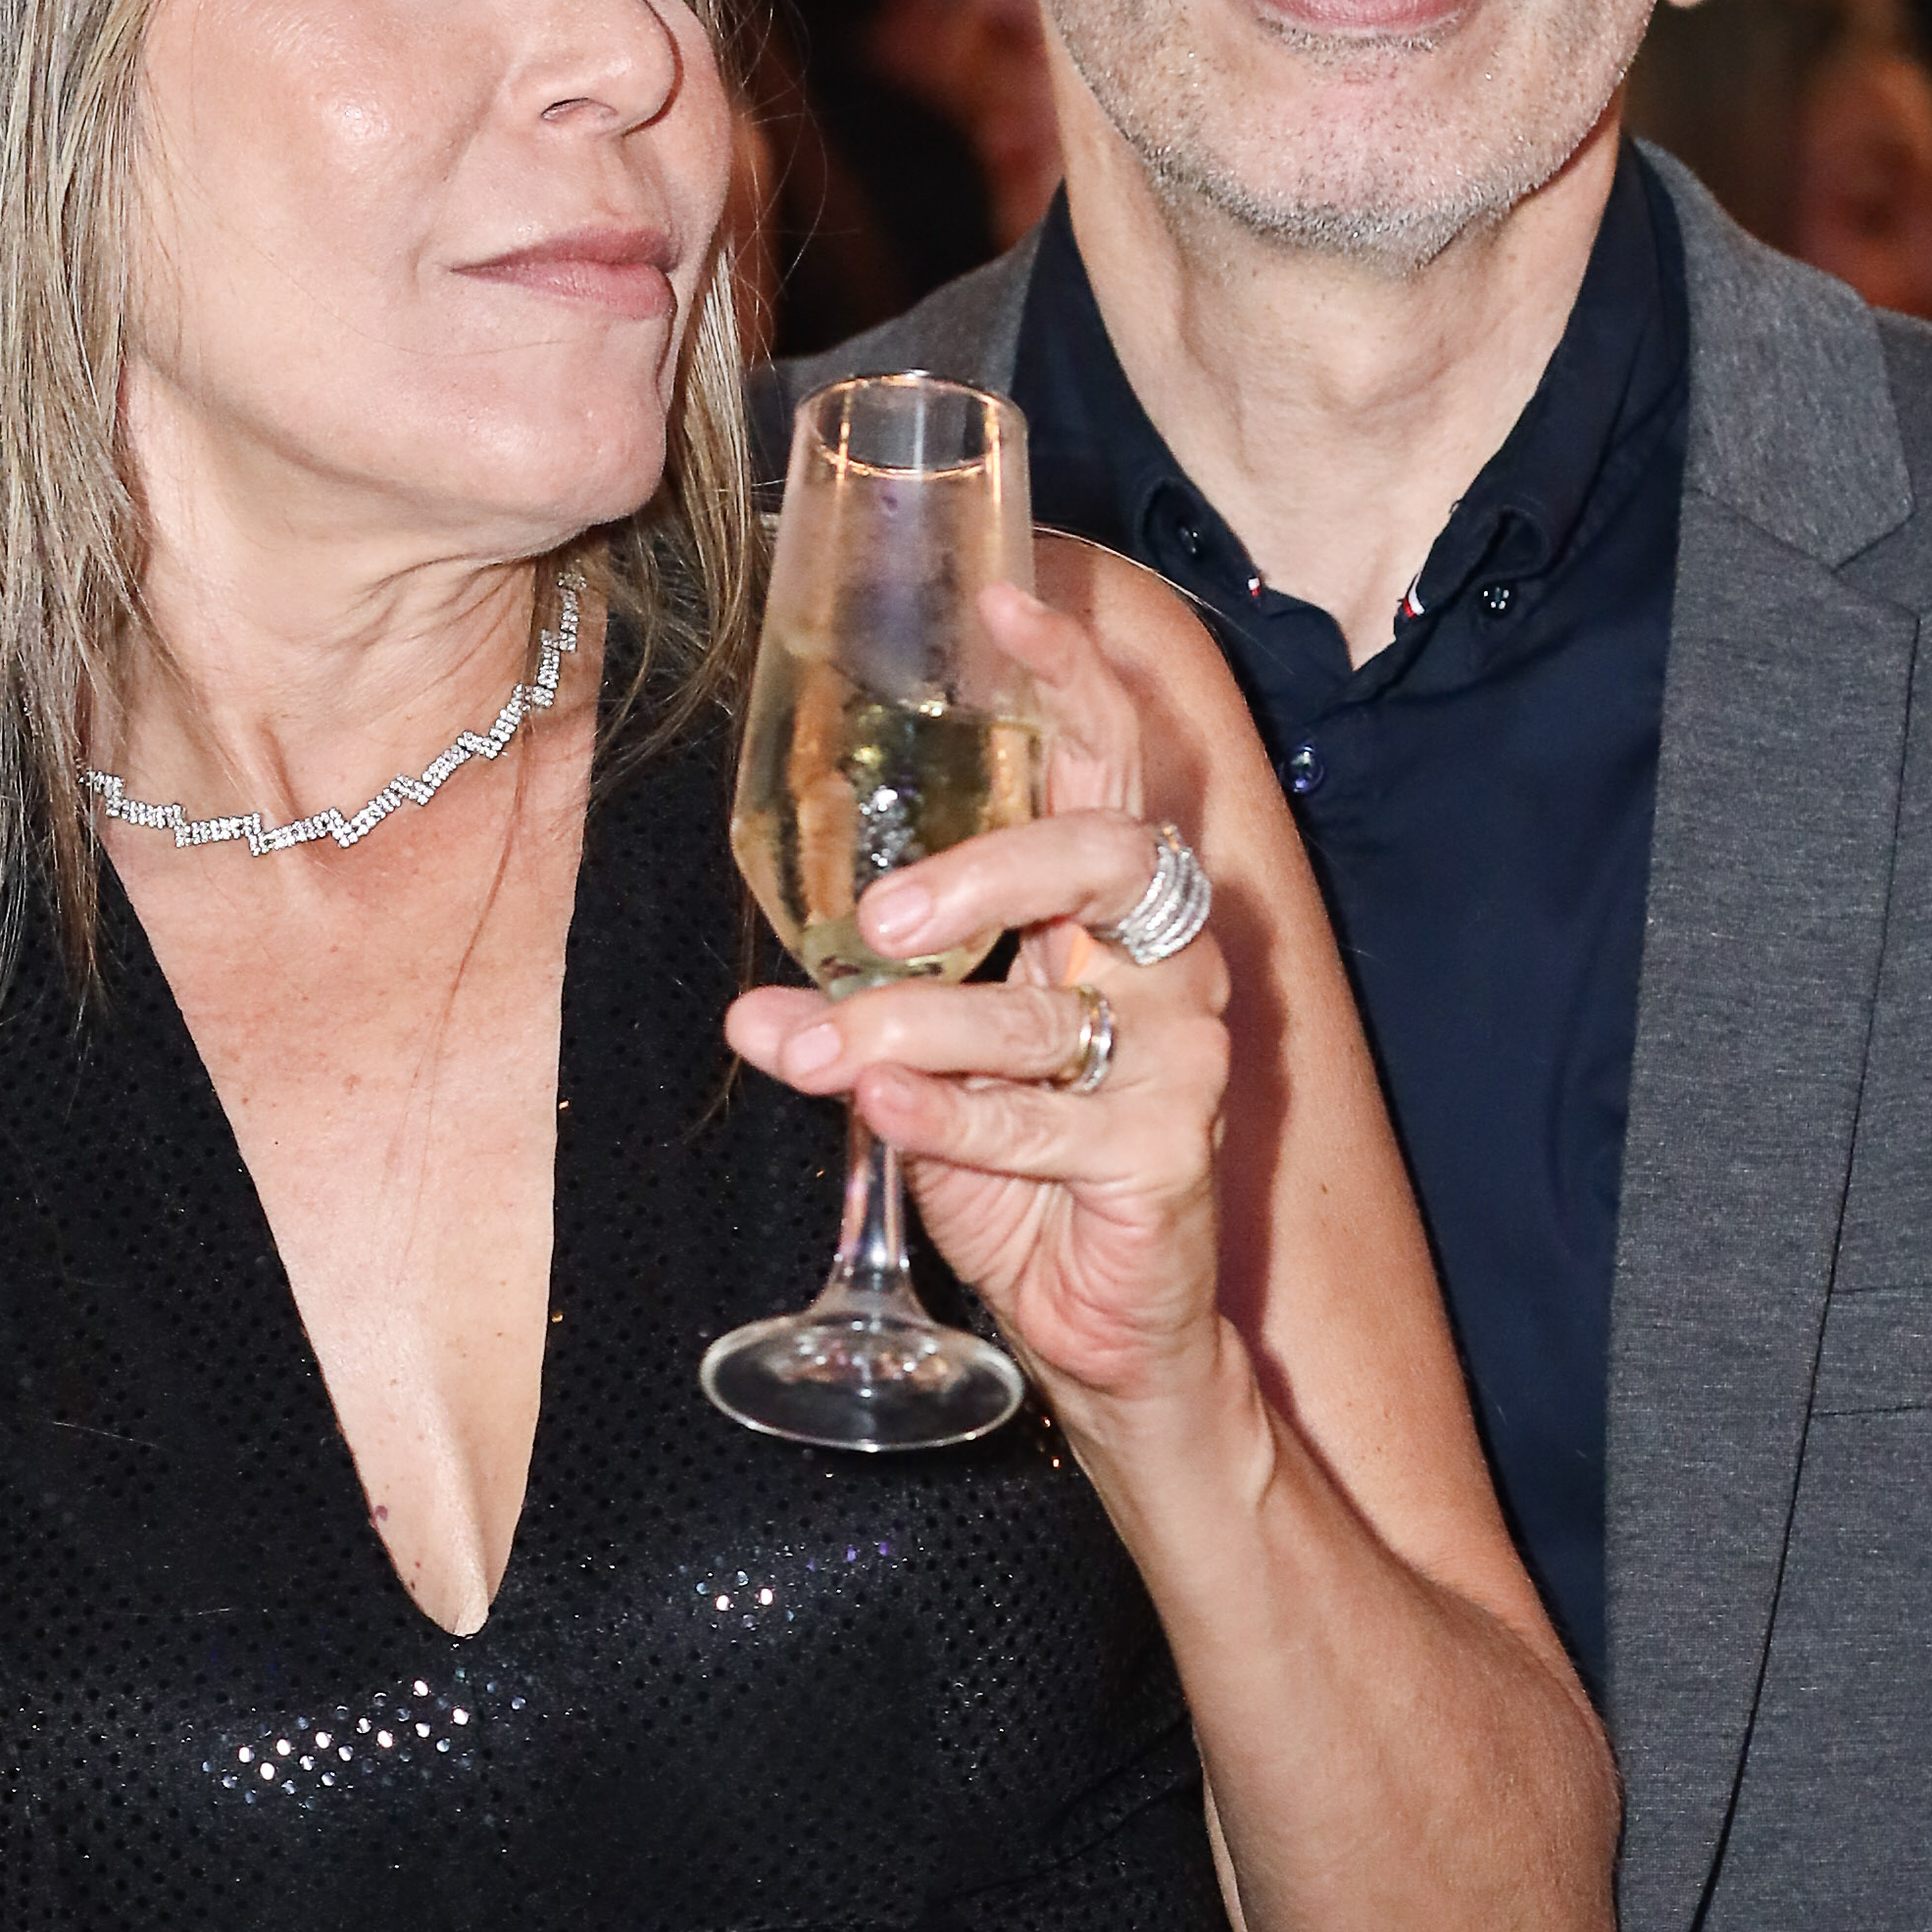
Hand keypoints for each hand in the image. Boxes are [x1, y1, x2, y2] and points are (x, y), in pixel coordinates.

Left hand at [722, 573, 1236, 1425]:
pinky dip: (949, 1116)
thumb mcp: (929, 1072)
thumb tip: (750, 1010)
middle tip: (877, 919)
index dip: (1067, 678)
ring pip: (1043, 1013)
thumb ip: (858, 1020)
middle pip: (1106, 854)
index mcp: (1111, 914)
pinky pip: (1046, 1120)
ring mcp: (1182, 1059)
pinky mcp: (1169, 1154)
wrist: (1101, 1327)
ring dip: (907, 1028)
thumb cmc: (1026, 1171)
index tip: (999, 603)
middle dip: (984, 871)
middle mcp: (1164, 964)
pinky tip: (881, 1111)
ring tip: (818, 1049)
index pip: (1107, 763)